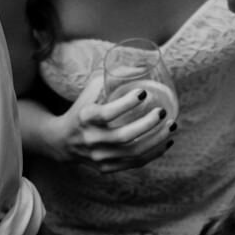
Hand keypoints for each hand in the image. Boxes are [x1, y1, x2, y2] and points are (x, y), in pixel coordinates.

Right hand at [48, 70, 173, 173]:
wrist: (62, 141)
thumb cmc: (83, 108)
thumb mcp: (91, 90)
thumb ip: (113, 76)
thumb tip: (144, 66)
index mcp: (85, 117)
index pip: (107, 113)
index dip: (127, 104)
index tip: (144, 92)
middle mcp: (91, 140)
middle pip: (124, 136)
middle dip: (148, 124)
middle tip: (163, 112)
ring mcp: (98, 157)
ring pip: (133, 153)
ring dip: (157, 140)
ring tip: (172, 126)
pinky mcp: (106, 168)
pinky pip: (135, 163)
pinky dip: (154, 153)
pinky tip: (166, 142)